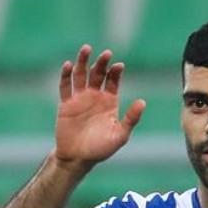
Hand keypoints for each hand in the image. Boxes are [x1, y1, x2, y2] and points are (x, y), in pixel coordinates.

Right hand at [52, 45, 144, 167]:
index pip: (113, 80)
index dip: (115, 72)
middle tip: (106, 54)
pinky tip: (68, 65)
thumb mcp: (120, 135)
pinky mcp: (66, 104)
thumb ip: (131, 118)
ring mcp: (79, 98)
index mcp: (109, 101)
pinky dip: (66, 75)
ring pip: (81, 75)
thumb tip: (143, 101)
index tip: (119, 66)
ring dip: (83, 61)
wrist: (78, 158)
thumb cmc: (101, 149)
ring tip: (86, 49)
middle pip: (98, 73)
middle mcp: (95, 96)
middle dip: (102, 63)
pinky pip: (65, 86)